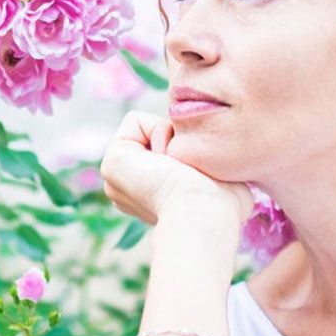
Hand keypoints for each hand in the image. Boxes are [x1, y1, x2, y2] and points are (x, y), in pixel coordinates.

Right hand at [99, 110, 254, 227]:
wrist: (204, 213)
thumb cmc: (223, 205)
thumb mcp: (223, 179)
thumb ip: (213, 165)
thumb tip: (219, 157)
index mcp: (151, 197)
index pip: (169, 152)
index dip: (188, 153)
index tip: (198, 178)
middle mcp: (130, 189)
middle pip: (156, 138)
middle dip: (177, 145)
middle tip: (190, 173)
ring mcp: (116, 177)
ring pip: (148, 130)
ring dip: (171, 142)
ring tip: (178, 170)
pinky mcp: (111, 162)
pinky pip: (135, 121)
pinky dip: (159, 132)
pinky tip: (167, 162)